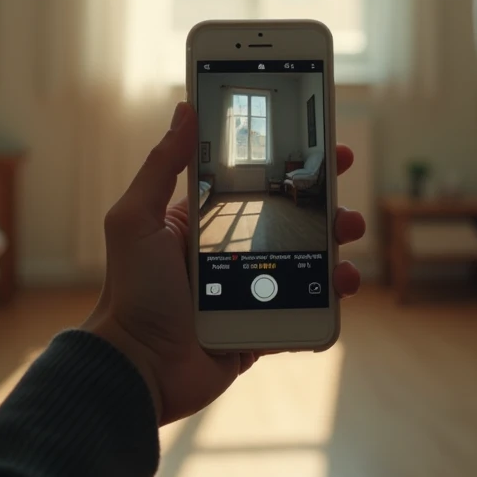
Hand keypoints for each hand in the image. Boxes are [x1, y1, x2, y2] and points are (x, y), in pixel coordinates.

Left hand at [82, 102, 365, 424]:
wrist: (138, 368)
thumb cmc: (131, 291)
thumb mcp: (136, 218)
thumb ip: (161, 165)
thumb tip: (184, 108)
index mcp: (204, 221)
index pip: (256, 182)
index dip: (290, 165)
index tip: (324, 147)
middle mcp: (231, 251)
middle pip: (291, 220)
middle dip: (324, 206)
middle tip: (343, 197)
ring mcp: (251, 290)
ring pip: (307, 261)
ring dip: (335, 249)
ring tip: (346, 241)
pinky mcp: (263, 326)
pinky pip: (306, 308)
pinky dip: (329, 298)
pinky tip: (341, 285)